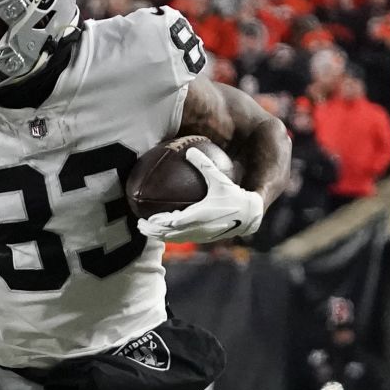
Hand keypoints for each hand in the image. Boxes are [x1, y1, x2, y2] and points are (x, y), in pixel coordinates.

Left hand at [137, 147, 263, 242]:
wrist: (250, 215)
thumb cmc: (234, 195)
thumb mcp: (220, 179)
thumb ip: (204, 165)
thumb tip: (190, 150)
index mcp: (200, 215)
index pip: (175, 222)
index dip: (160, 223)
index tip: (146, 219)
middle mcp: (199, 228)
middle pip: (171, 234)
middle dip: (153, 232)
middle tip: (139, 225)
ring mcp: (201, 235)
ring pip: (176, 239)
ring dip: (160, 236)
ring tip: (147, 230)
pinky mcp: (205, 238)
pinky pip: (184, 239)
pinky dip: (171, 237)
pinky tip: (163, 231)